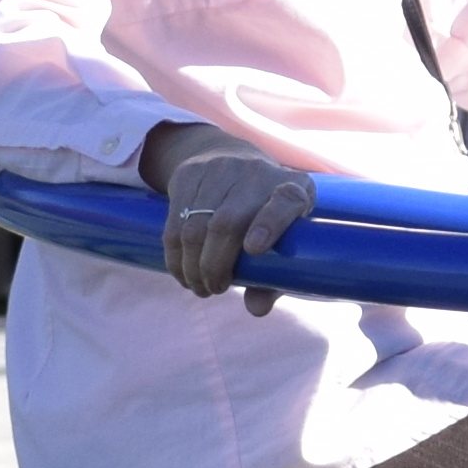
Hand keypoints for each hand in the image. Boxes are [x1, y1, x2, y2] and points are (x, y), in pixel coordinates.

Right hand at [138, 117, 319, 299]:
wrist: (232, 157)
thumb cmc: (266, 212)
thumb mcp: (282, 237)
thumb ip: (276, 277)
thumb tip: (257, 310)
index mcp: (294, 189)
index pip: (287, 201)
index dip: (270, 224)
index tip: (254, 249)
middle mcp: (257, 173)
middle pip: (227, 223)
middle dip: (215, 266)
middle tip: (214, 289)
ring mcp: (221, 169)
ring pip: (195, 226)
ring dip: (191, 265)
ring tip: (198, 285)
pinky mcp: (189, 174)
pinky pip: (174, 222)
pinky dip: (174, 255)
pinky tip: (181, 271)